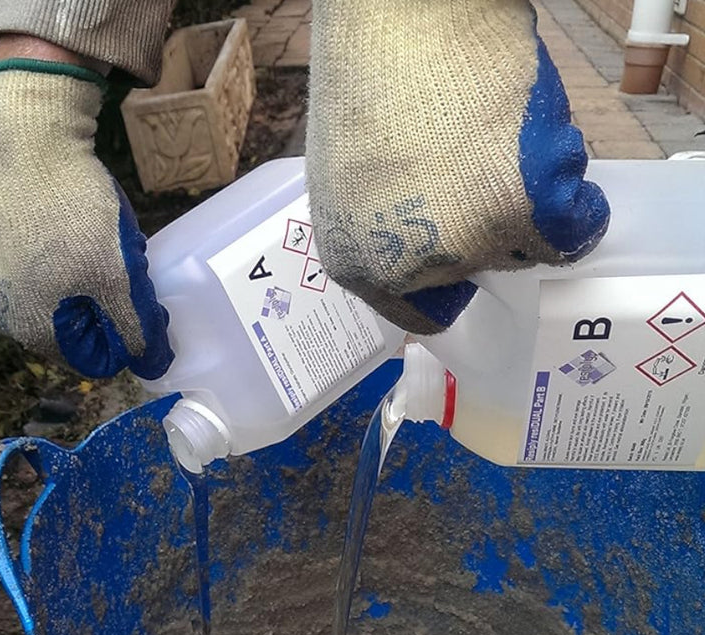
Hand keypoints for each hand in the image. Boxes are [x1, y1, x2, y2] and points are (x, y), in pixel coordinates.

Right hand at [0, 37, 173, 378]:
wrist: (28, 134)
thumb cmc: (75, 217)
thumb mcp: (118, 281)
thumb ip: (138, 330)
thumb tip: (153, 366)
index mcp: (30, 330)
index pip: (96, 360)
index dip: (131, 337)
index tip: (150, 305)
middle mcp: (5, 311)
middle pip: (82, 328)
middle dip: (115, 304)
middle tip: (134, 269)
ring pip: (69, 295)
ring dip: (100, 278)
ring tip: (114, 245)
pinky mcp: (0, 242)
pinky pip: (51, 267)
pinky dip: (78, 255)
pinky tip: (89, 230)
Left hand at [307, 0, 609, 334]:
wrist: (401, 12)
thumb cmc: (373, 79)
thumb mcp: (352, 181)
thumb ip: (389, 232)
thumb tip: (431, 253)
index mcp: (359, 264)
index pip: (423, 311)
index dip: (451, 283)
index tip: (468, 262)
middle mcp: (410, 267)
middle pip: (480, 272)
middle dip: (485, 229)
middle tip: (474, 170)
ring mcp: (468, 239)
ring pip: (525, 244)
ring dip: (526, 200)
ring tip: (493, 141)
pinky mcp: (525, 204)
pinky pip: (572, 228)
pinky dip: (574, 202)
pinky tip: (541, 154)